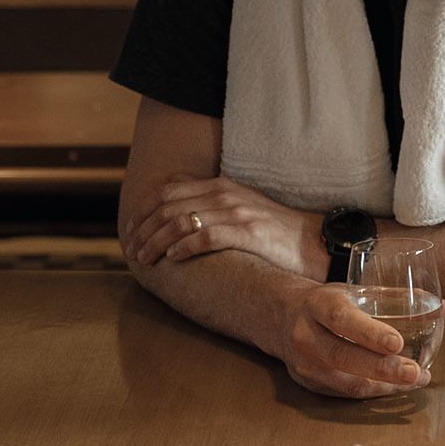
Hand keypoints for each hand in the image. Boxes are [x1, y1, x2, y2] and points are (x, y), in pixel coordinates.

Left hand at [125, 175, 330, 278]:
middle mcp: (224, 194)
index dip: (141, 211)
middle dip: (143, 230)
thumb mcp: (240, 209)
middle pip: (167, 206)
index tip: (129, 231)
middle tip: (132, 251)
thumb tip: (176, 215)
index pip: (166, 192)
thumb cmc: (274, 232)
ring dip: (156, 242)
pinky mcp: (248, 232)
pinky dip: (183, 247)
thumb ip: (210, 207)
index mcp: (219, 185)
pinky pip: (206, 236)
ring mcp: (237, 211)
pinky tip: (173, 259)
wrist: (315, 242)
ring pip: (180, 221)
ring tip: (146, 259)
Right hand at [272, 280, 444, 399]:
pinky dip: (372, 393)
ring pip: (344, 382)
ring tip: (415, 381)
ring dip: (383, 386)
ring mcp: (304, 363)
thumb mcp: (355, 291)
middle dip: (382, 368)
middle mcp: (306, 334)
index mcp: (319, 304)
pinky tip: (395, 388)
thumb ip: (399, 300)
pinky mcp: (307, 383)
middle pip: (343, 356)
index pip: (342, 319)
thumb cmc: (329, 302)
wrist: (281, 316)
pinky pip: (343, 393)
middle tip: (415, 373)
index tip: (398, 342)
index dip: (369, 333)